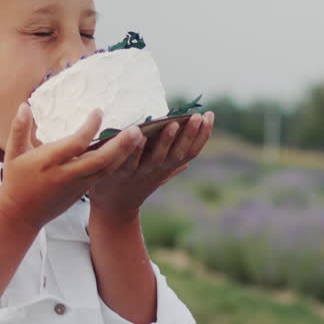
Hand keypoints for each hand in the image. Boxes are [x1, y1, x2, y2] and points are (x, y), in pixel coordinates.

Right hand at [0, 102, 144, 233]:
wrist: (21, 215)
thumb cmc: (16, 180)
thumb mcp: (13, 154)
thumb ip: (18, 129)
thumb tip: (24, 105)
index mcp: (49, 162)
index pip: (75, 144)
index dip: (90, 128)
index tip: (99, 112)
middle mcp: (67, 174)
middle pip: (99, 160)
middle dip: (120, 145)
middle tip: (137, 129)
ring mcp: (78, 185)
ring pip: (107, 170)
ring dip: (125, 154)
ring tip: (141, 137)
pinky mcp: (84, 191)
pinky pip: (105, 176)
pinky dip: (119, 163)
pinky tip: (131, 151)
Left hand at [87, 111, 214, 223]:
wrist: (114, 207)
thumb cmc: (136, 183)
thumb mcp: (157, 174)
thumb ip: (171, 165)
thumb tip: (188, 159)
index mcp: (169, 167)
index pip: (191, 151)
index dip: (203, 135)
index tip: (210, 116)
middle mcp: (159, 170)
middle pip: (178, 153)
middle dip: (190, 135)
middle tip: (197, 116)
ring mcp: (141, 173)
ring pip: (157, 157)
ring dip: (167, 141)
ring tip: (173, 123)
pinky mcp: (121, 175)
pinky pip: (130, 162)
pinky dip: (135, 149)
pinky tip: (139, 134)